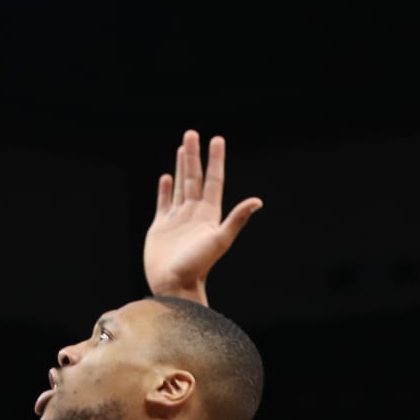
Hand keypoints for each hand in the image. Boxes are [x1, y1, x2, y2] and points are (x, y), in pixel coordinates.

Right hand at [144, 129, 263, 302]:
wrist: (174, 286)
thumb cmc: (198, 266)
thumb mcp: (220, 240)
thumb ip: (237, 219)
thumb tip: (258, 201)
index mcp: (209, 214)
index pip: (213, 180)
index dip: (215, 160)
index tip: (217, 139)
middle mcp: (194, 213)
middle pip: (195, 178)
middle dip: (194, 155)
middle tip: (192, 133)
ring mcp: (177, 220)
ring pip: (180, 186)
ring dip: (181, 167)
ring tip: (182, 148)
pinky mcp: (161, 228)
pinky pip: (164, 203)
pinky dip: (165, 189)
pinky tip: (166, 177)